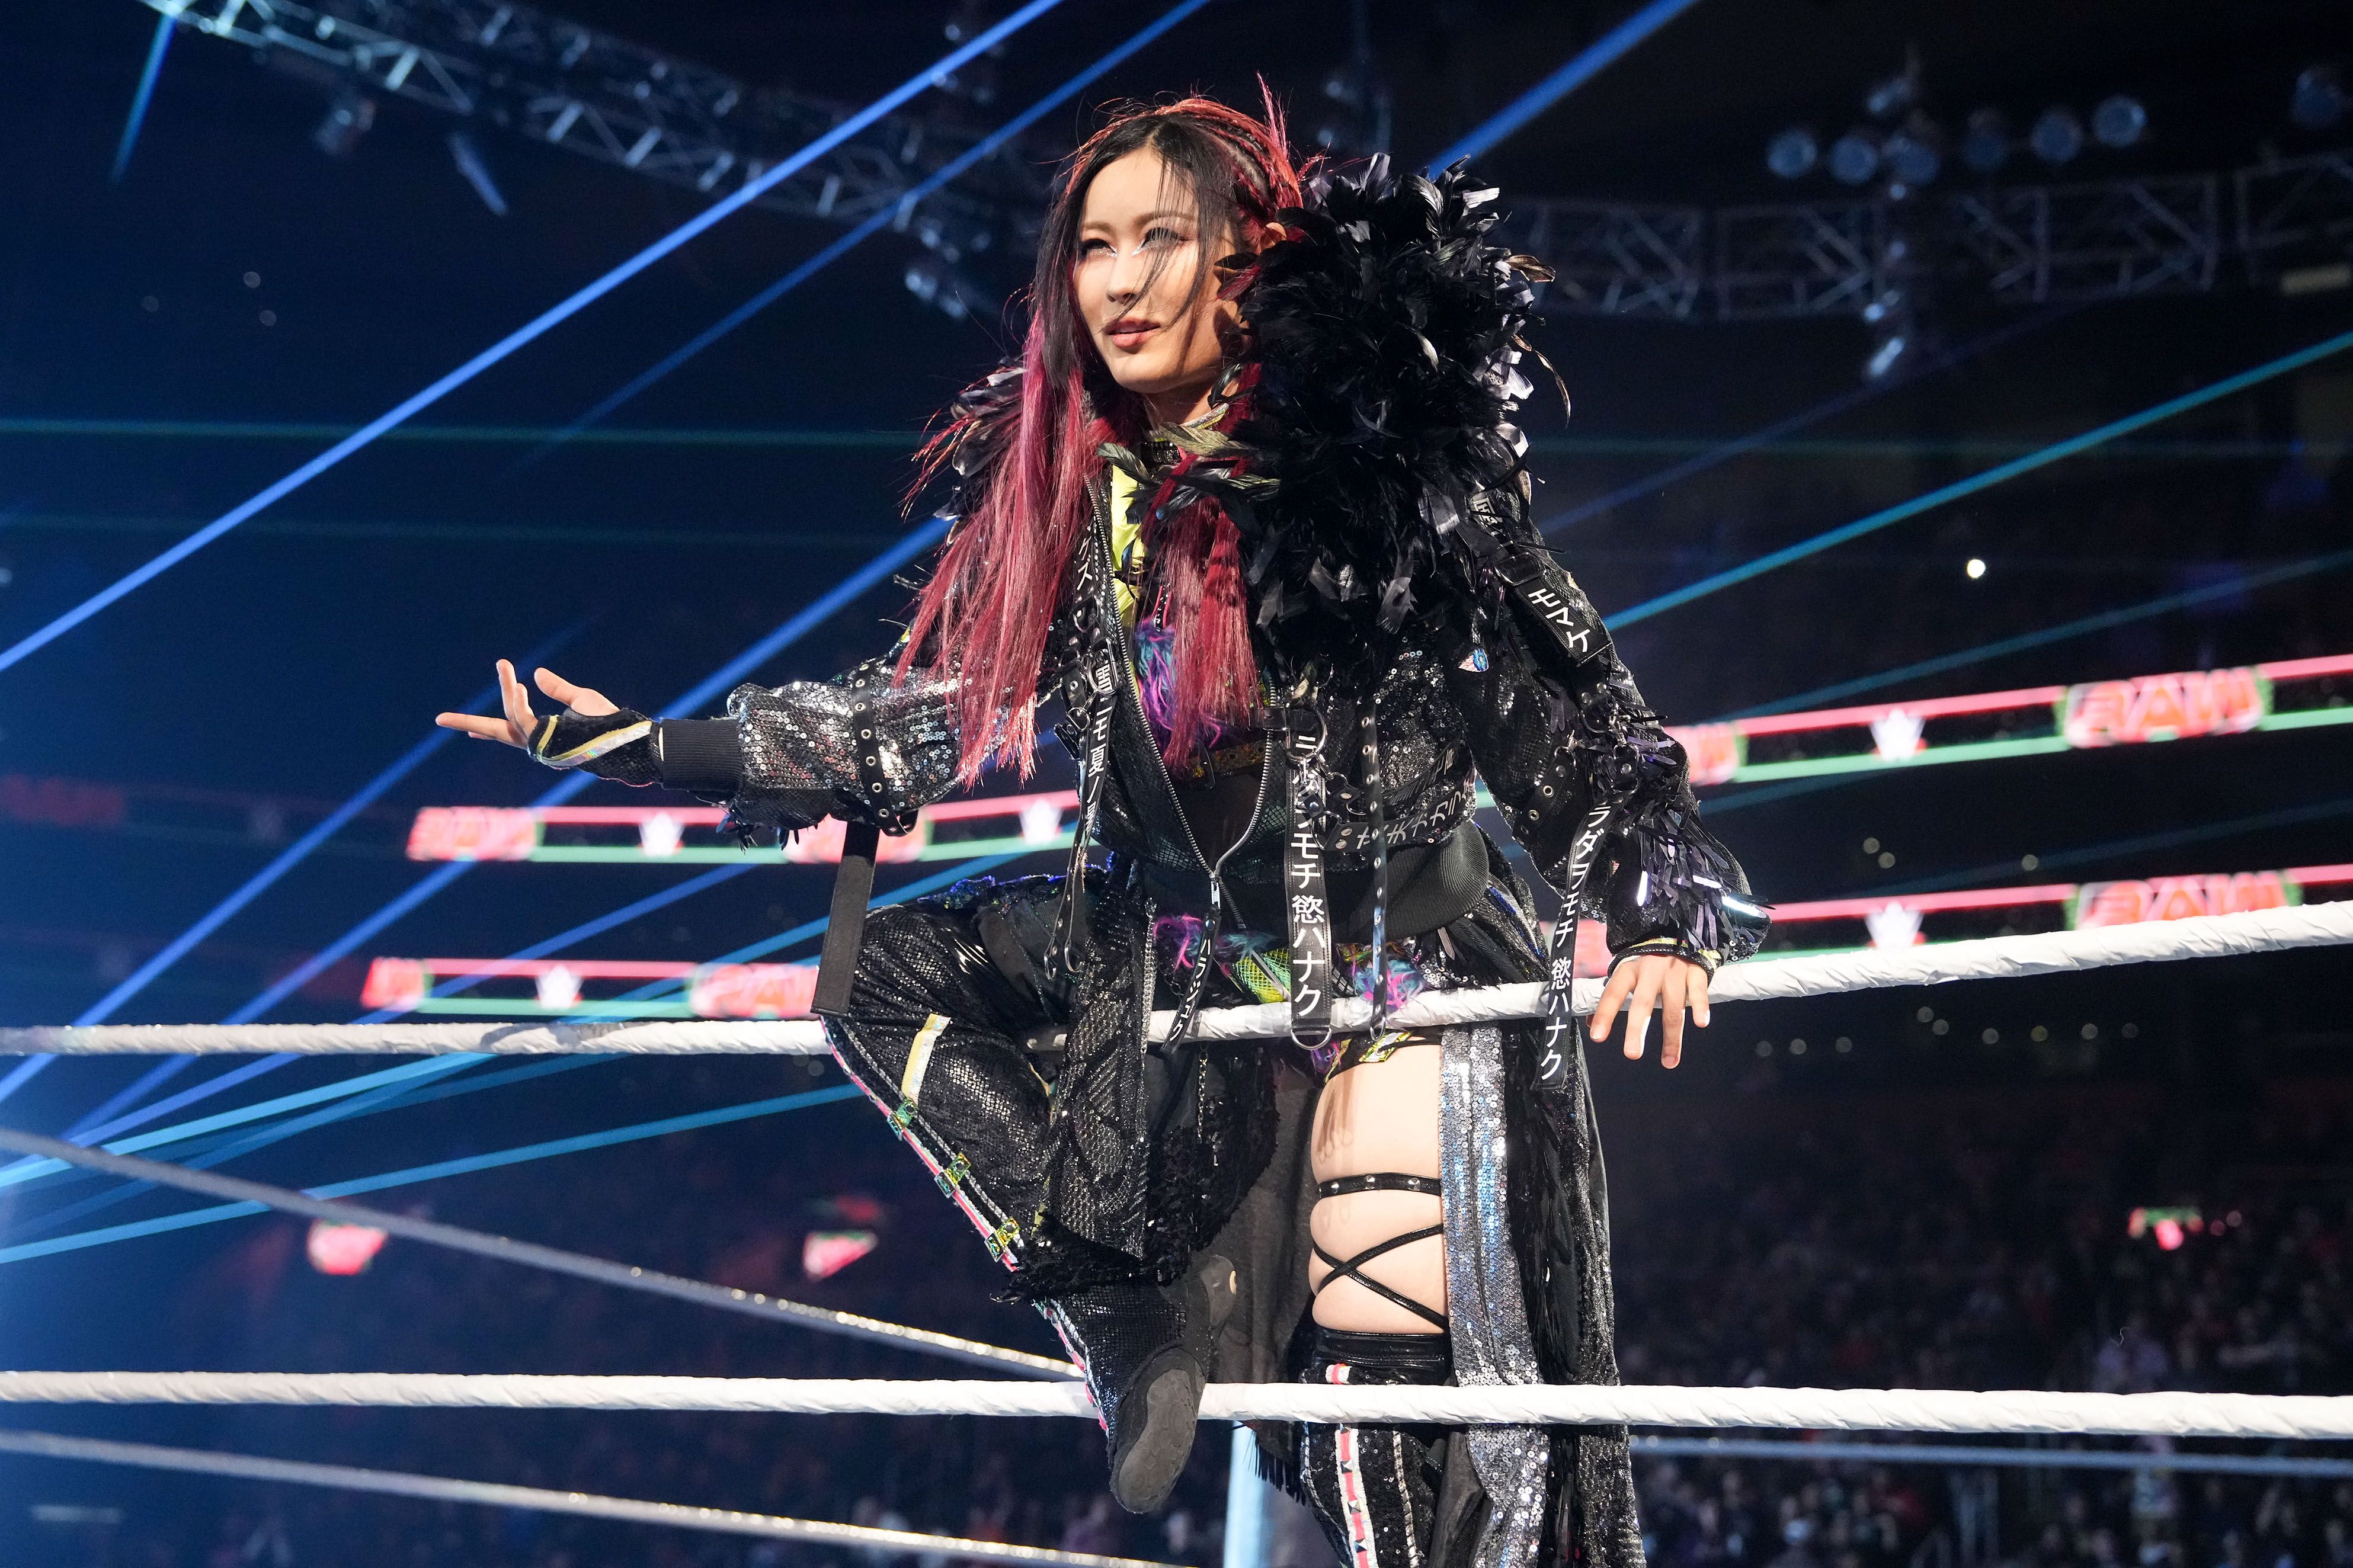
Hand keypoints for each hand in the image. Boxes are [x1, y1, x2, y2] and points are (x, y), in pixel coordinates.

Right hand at [435, 661, 618, 750]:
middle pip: (496, 732)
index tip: (469, 732)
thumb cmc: (608, 723)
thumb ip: (558, 688)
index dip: (487, 729)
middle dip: (467, 723)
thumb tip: (536, 674)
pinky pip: (522, 719)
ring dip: (506, 689)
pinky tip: (518, 683)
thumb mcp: (581, 700)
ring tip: (504, 665)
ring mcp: (540, 745)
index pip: (510, 730)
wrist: (624, 738)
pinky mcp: (544, 742)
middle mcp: (538, 744)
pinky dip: (516, 701)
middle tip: (438, 718)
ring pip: (509, 716)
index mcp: (544, 735)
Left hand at [1586, 953, 1711, 1068]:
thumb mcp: (1626, 973)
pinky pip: (1697, 991)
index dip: (1605, 1014)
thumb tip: (1591, 1025)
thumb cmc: (1646, 962)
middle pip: (1643, 1003)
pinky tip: (1700, 1023)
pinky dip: (1700, 1007)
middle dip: (1636, 1030)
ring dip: (1672, 1037)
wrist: (1675, 934)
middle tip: (1632, 1054)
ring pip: (1673, 1007)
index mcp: (1629, 970)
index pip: (1613, 993)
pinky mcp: (1696, 971)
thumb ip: (1611, 998)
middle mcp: (1650, 971)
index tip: (1598, 1037)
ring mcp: (1674, 971)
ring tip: (1668, 1062)